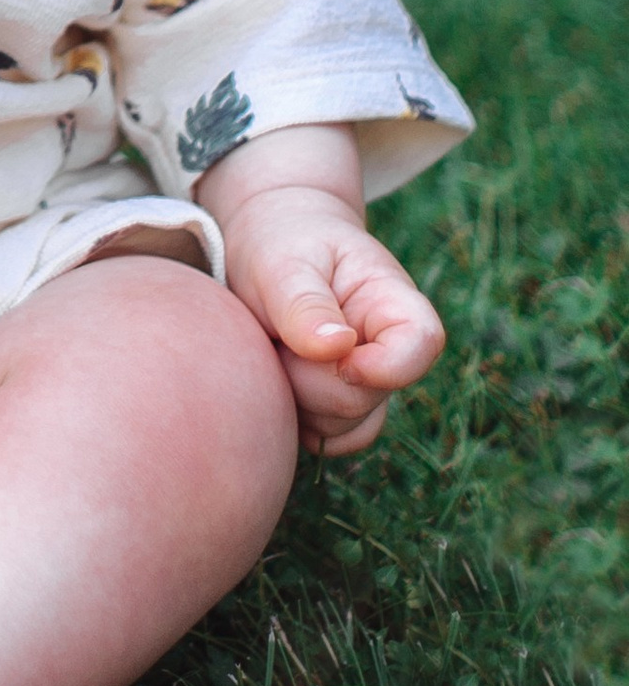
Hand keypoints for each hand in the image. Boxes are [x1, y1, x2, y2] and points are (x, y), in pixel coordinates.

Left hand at [208, 163, 445, 456]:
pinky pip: (324, 440)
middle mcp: (387, 350)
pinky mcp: (337, 410)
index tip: (336, 356)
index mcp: (391, 301)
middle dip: (308, 377)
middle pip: (363, 399)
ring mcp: (366, 386)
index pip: (422, 343)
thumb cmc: (279, 245)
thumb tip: (336, 348)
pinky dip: (293, 418)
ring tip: (276, 348)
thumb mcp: (283, 262)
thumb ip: (306, 304)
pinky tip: (275, 377)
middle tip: (275, 332)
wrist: (264, 249)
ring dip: (296, 396)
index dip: (384, 366)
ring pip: (342, 427)